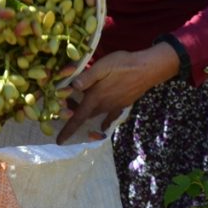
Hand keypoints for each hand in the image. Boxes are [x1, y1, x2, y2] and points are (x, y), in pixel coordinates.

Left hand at [56, 44, 179, 143]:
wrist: (148, 69)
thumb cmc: (124, 65)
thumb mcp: (103, 66)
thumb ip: (87, 77)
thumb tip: (71, 87)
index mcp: (95, 97)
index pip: (78, 117)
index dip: (68, 130)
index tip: (59, 142)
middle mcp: (104, 105)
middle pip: (85, 115)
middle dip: (74, 115)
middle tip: (64, 106)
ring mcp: (114, 106)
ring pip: (96, 114)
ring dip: (86, 112)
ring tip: (78, 105)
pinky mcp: (123, 103)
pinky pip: (110, 115)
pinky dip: (104, 120)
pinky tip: (103, 125)